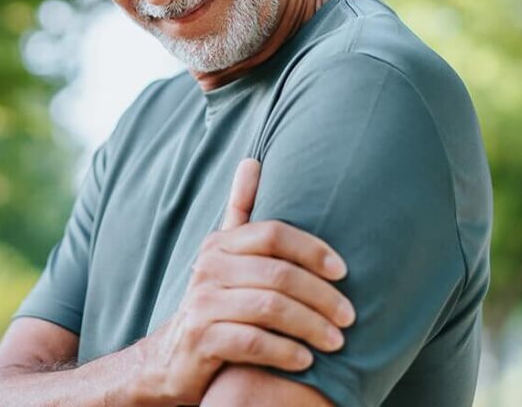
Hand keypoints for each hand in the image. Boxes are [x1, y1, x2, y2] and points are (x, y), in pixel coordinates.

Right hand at [134, 159, 354, 405]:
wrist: (173, 358)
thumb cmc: (215, 301)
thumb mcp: (224, 254)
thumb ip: (240, 210)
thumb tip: (251, 161)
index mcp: (221, 244)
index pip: (273, 234)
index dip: (312, 250)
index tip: (343, 272)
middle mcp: (209, 268)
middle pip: (278, 274)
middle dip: (321, 297)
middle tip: (349, 317)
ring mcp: (202, 303)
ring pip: (269, 308)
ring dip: (310, 326)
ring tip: (335, 342)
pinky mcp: (201, 340)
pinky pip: (252, 342)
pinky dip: (285, 351)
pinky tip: (305, 359)